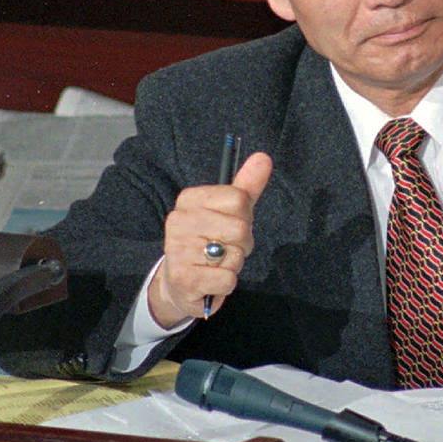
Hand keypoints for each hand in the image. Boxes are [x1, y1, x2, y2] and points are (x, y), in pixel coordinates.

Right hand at [149, 152, 272, 326]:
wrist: (181, 284)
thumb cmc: (209, 242)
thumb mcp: (228, 211)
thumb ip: (246, 186)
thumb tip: (264, 157)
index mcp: (190, 199)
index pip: (239, 199)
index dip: (245, 216)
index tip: (229, 224)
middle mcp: (179, 221)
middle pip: (240, 227)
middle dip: (242, 243)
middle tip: (224, 248)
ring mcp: (179, 250)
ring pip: (235, 254)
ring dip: (234, 263)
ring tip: (216, 263)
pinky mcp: (185, 278)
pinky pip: (228, 278)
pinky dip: (227, 282)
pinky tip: (211, 280)